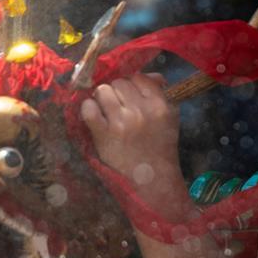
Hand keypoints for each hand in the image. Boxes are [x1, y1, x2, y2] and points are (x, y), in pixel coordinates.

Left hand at [80, 74, 189, 218]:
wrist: (152, 181)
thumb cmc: (161, 149)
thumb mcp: (170, 119)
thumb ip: (161, 95)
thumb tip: (153, 76)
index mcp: (159, 105)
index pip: (139, 78)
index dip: (131, 85)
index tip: (128, 96)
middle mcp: (140, 111)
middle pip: (119, 82)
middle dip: (116, 92)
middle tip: (116, 105)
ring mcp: (120, 122)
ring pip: (103, 91)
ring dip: (101, 98)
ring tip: (104, 111)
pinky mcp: (103, 134)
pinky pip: (88, 109)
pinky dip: (88, 109)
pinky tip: (93, 116)